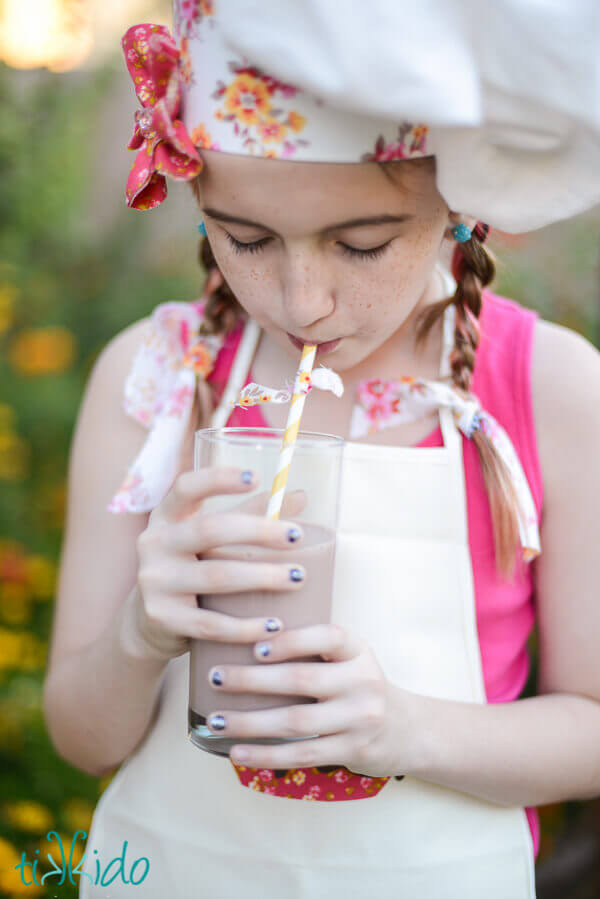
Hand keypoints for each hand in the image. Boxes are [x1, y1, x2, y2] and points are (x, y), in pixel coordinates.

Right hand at [131, 466, 306, 660]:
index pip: (187, 487)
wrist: (150, 622)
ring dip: (262, 577)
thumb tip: (302, 497)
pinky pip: (211, 623)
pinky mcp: (162, 618)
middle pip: (209, 530)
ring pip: (215, 576)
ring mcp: (155, 581)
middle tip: (296, 536)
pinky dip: (246, 626)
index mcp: (167, 515)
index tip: (257, 476)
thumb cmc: (193, 568)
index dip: (219, 479)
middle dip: (258, 531)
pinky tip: (276, 625)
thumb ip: (251, 515)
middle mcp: (154, 543)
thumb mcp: (211, 538)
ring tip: (298, 577)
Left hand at [204, 622, 416, 777]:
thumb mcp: (350, 659)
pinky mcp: (352, 750)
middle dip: (253, 680)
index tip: (255, 645)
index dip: (292, 640)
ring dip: (250, 722)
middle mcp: (363, 682)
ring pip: (296, 721)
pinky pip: (302, 754)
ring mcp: (360, 719)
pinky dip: (265, 754)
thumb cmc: (359, 686)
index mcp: (359, 651)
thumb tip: (246, 635)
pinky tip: (237, 752)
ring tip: (216, 720)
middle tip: (216, 677)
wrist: (407, 730)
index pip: (328, 636)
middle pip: (302, 679)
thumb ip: (314, 650)